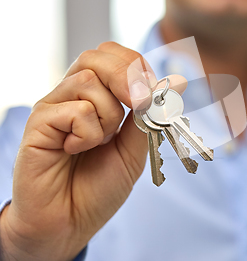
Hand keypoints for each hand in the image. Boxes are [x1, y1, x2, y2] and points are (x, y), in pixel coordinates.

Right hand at [0, 42, 186, 260]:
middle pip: (97, 56)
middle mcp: (73, 95)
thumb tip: (176, 82)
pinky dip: (87, 134)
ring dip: (107, 116)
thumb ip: (149, 115)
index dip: (137, 67)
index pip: (115, 57)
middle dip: (126, 77)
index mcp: (97, 97)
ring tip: (97, 143)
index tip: (151, 94)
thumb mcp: (135, 148)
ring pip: (89, 81)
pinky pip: (75, 110)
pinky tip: (75, 151)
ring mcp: (54, 106)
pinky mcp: (38, 123)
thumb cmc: (100, 186)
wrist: (71, 221)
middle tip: (136, 106)